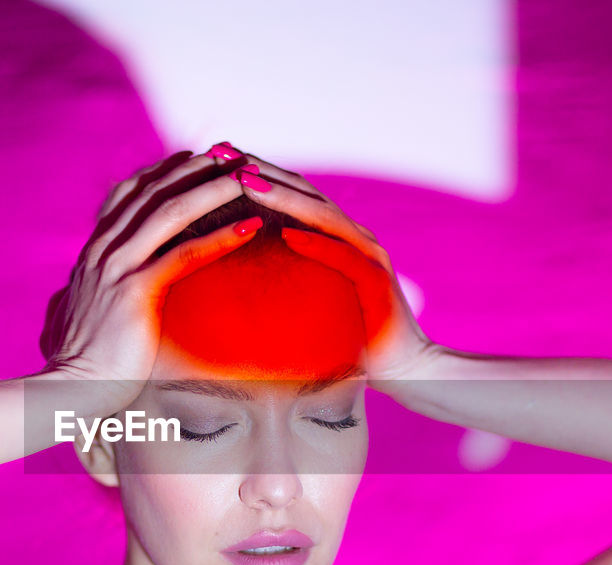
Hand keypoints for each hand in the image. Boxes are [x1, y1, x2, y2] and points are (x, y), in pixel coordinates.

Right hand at [41, 150, 262, 412]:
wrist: (66, 392)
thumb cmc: (78, 366)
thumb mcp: (71, 319)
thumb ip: (72, 300)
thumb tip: (63, 301)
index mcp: (93, 253)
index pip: (129, 194)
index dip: (163, 171)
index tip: (196, 158)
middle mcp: (103, 251)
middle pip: (153, 191)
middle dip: (195, 168)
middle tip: (233, 155)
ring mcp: (118, 269)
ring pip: (171, 212)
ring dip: (213, 190)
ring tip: (250, 178)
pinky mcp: (136, 293)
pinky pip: (184, 255)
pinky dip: (220, 238)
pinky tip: (250, 227)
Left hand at [224, 149, 437, 394]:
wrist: (401, 365)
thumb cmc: (347, 336)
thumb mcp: (305, 297)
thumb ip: (280, 274)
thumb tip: (233, 263)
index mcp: (331, 234)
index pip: (286, 193)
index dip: (250, 172)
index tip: (210, 157)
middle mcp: (350, 233)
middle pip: (300, 191)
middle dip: (259, 169)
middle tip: (220, 152)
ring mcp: (366, 252)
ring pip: (320, 214)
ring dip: (282, 197)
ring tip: (245, 181)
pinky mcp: (376, 278)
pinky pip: (343, 256)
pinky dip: (316, 243)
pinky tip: (288, 234)